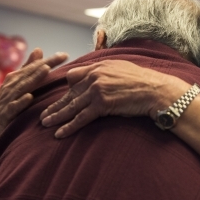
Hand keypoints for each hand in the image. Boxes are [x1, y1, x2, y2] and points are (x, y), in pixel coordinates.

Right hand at [0, 48, 67, 150]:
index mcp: (13, 83)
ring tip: (46, 70)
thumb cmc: (8, 109)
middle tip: (60, 57)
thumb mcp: (19, 88)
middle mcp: (8, 90)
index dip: (47, 61)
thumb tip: (38, 50)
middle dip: (43, 65)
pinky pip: (10, 110)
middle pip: (26, 75)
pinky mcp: (1, 119)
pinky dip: (18, 103)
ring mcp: (3, 104)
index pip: (31, 69)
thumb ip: (28, 71)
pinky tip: (28, 98)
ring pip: (18, 89)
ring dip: (32, 79)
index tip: (65, 55)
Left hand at [40, 59, 187, 137]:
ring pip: (71, 105)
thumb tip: (103, 76)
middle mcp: (95, 76)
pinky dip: (69, 126)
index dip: (67, 88)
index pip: (74, 76)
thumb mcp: (123, 68)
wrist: (155, 90)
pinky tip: (60, 134)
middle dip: (56, 104)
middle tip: (43, 114)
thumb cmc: (143, 81)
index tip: (61, 97)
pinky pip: (81, 117)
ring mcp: (97, 89)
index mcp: (99, 66)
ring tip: (45, 123)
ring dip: (56, 116)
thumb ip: (108, 71)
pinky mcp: (102, 104)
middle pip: (69, 93)